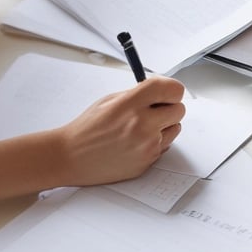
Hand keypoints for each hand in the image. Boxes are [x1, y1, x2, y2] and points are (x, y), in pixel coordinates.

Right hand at [56, 76, 185, 185]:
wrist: (72, 157)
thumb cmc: (87, 128)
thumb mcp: (110, 100)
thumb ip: (138, 94)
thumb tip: (160, 90)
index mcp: (130, 105)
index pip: (171, 89)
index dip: (171, 89)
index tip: (167, 91)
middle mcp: (142, 125)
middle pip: (179, 109)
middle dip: (169, 107)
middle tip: (154, 109)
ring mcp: (146, 146)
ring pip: (175, 128)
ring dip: (164, 125)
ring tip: (142, 126)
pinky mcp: (147, 162)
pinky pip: (164, 146)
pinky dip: (156, 141)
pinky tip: (136, 141)